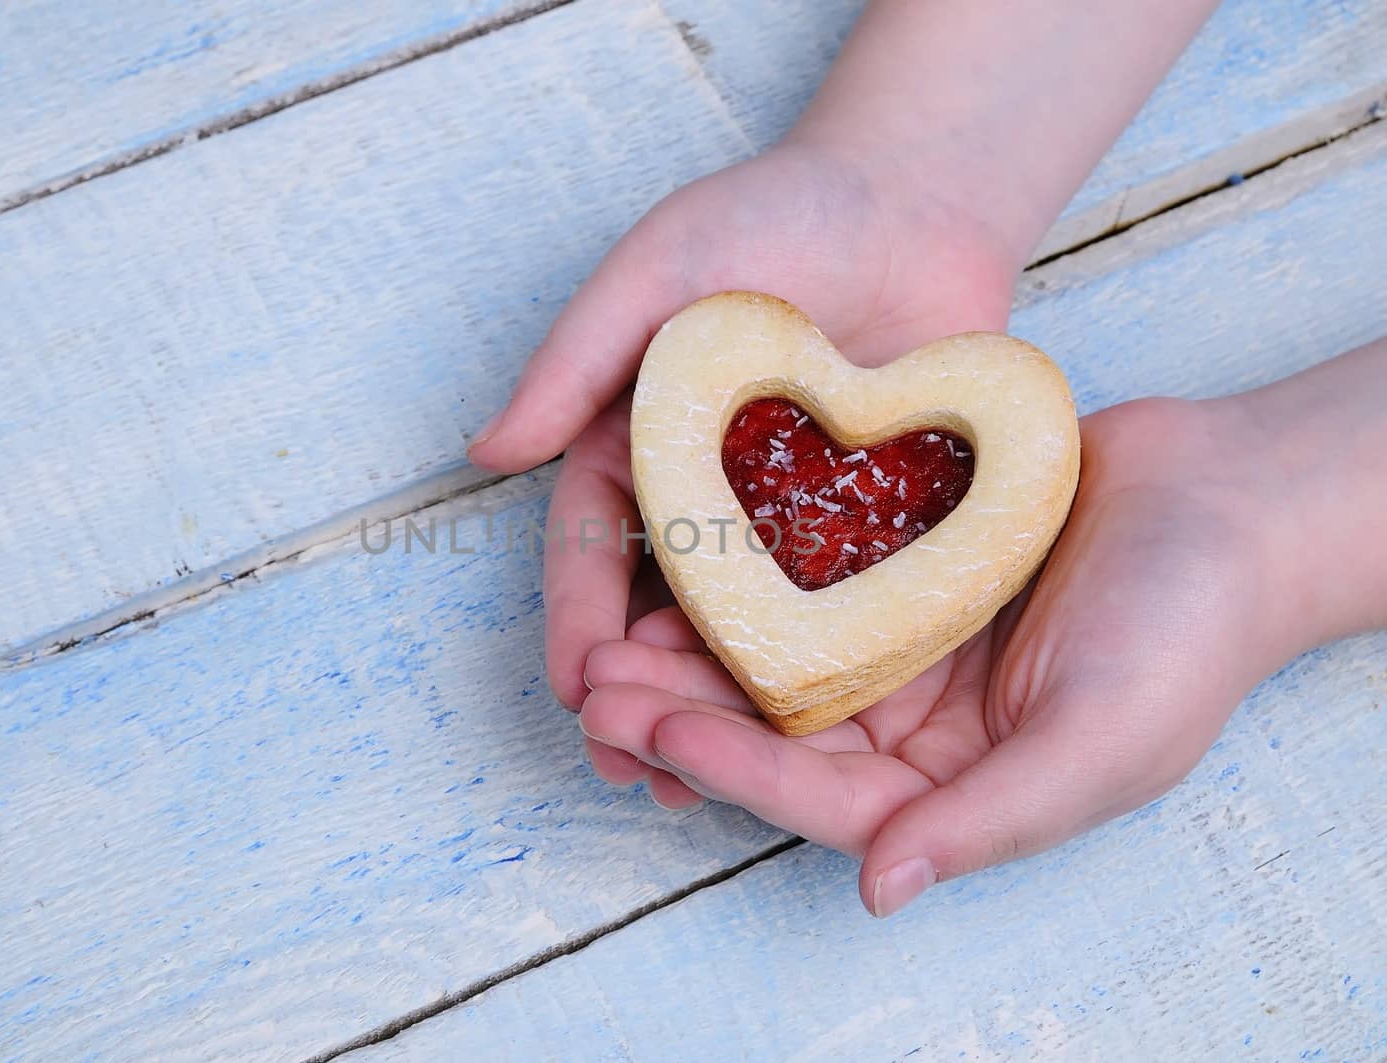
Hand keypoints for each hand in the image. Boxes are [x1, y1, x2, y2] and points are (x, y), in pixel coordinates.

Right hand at [467, 140, 1017, 786]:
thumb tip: (485, 452)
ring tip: (710, 786)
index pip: (594, 546)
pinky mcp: (880, 529)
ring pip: (750, 633)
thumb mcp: (658, 267)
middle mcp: (711, 498)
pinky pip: (851, 608)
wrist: (915, 198)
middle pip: (665, 612)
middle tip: (632, 765)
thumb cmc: (774, 214)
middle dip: (643, 692)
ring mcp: (797, 522)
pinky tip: (819, 734)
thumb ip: (576, 358)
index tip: (573, 689)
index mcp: (641, 445)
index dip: (579, 620)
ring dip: (726, 710)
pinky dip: (828, 672)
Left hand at [575, 396, 1303, 915]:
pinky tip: (682, 553)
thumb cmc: (1190, 632)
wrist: (1234, 499)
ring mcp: (901, 642)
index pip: (822, 794)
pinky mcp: (898, 566)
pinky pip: (807, 576)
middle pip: (778, 728)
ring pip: (775, 653)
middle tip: (596, 687)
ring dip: (695, 646)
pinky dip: (746, 573)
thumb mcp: (1104, 744)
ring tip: (613, 630)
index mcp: (954, 785)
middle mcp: (914, 723)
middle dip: (684, 711)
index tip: (655, 730)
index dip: (736, 768)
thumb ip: (990, 820)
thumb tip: (880, 888)